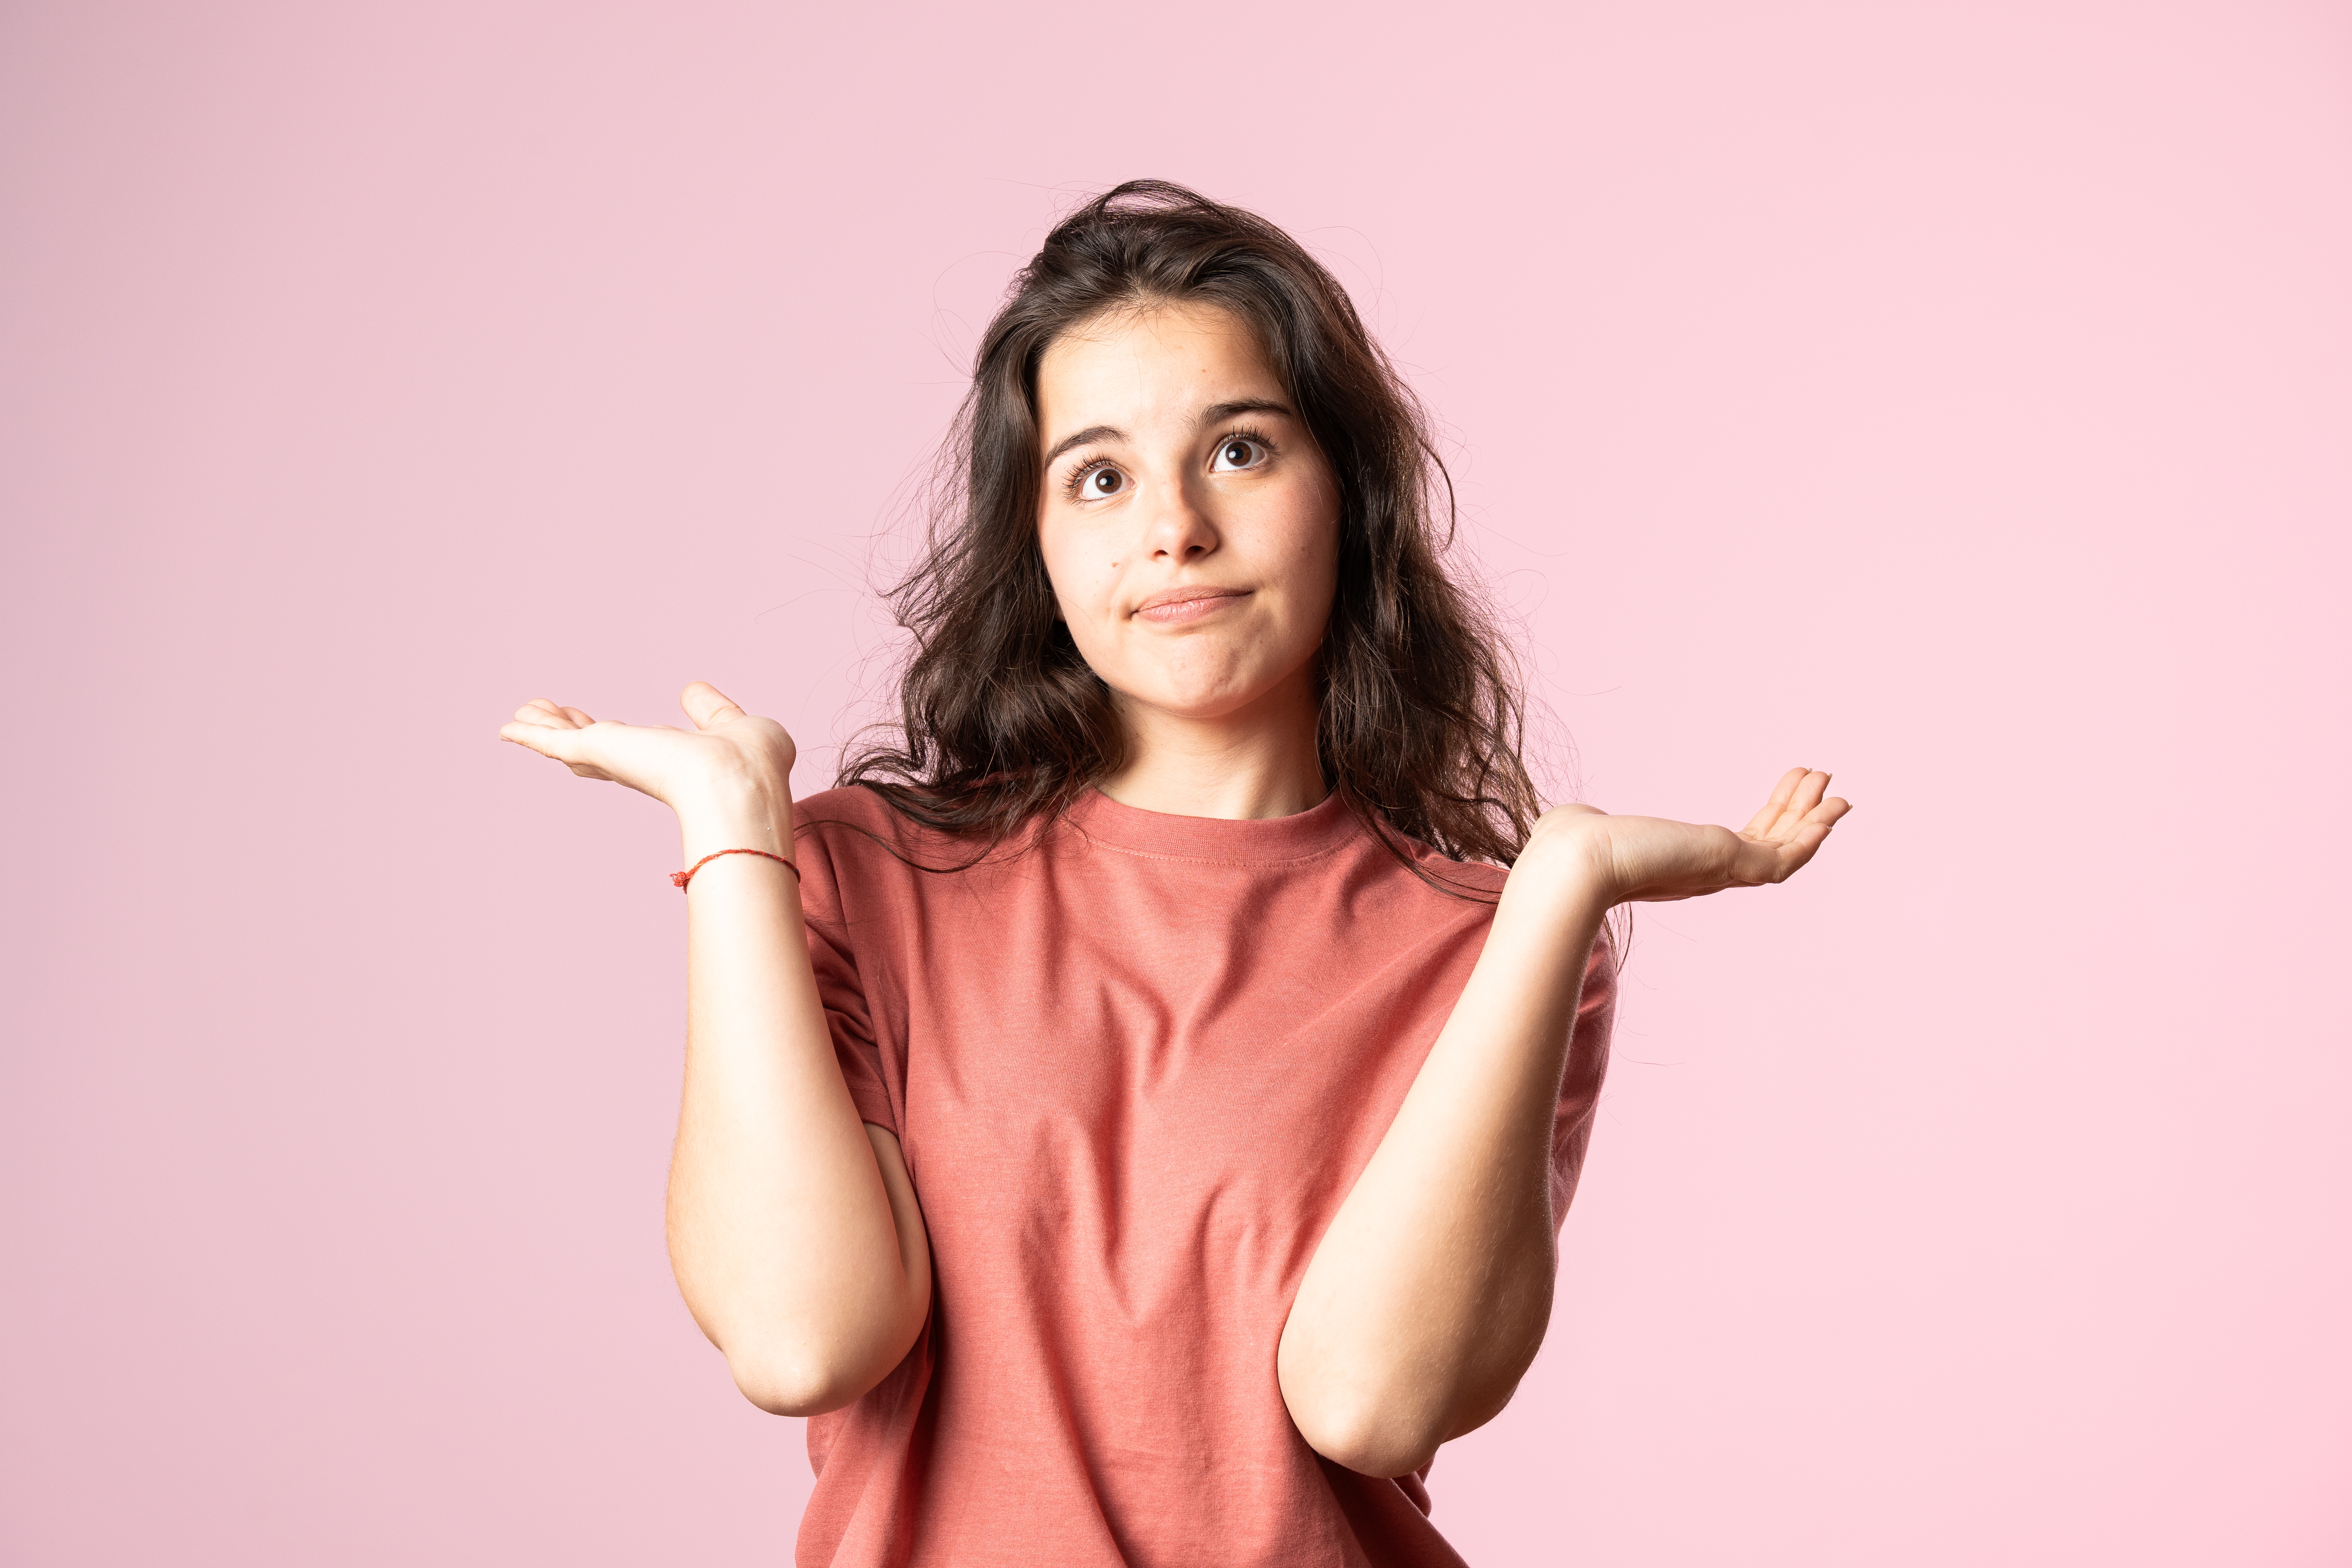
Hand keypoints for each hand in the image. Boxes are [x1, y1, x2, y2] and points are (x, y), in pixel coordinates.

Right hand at [498, 682, 796, 825]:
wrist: (739, 784)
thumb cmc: (753, 766)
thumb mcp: (733, 724)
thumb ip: (711, 710)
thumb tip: (692, 690)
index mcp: (673, 763)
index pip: (637, 750)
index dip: (618, 737)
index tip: (601, 726)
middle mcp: (641, 766)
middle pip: (595, 748)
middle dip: (572, 730)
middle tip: (547, 714)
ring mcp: (616, 760)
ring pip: (569, 743)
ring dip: (545, 727)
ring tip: (521, 712)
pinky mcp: (597, 751)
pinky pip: (552, 742)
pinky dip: (529, 735)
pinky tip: (508, 726)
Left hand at [1527, 767, 1851, 905]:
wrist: (1576, 860)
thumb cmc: (1573, 844)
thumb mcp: (1592, 826)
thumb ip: (1595, 823)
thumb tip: (1575, 817)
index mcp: (1682, 862)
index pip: (1740, 843)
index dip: (1771, 818)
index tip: (1789, 788)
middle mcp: (1706, 872)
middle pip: (1768, 843)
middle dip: (1796, 811)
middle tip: (1817, 776)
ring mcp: (1720, 872)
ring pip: (1784, 849)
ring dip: (1812, 817)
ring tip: (1833, 785)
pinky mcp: (1728, 867)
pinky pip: (1786, 859)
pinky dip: (1813, 835)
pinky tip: (1832, 809)